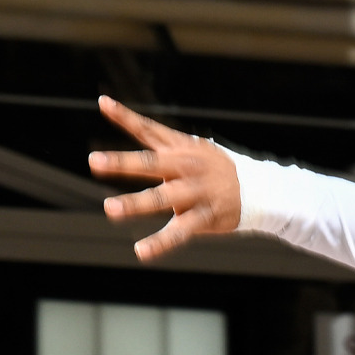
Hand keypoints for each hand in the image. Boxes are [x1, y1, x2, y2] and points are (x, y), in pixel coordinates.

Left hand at [89, 94, 241, 259]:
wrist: (259, 190)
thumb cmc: (216, 170)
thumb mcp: (193, 150)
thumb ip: (163, 143)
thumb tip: (135, 125)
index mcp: (181, 148)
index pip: (149, 129)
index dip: (125, 116)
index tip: (103, 102)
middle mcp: (186, 166)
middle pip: (151, 162)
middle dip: (122, 162)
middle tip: (95, 161)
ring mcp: (196, 191)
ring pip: (162, 197)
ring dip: (135, 203)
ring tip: (110, 208)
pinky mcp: (205, 216)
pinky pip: (180, 232)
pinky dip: (160, 243)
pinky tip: (141, 251)